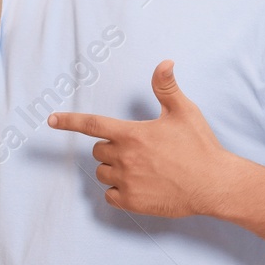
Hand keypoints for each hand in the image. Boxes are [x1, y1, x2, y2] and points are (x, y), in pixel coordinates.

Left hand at [48, 60, 231, 217]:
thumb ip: (167, 87)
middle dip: (111, 148)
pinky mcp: (132, 202)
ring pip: (103, 173)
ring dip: (115, 170)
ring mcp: (127, 182)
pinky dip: (118, 192)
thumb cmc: (200, 146)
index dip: (68, 121)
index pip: (91, 125)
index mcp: (132, 134)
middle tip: (138, 150)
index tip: (51, 120)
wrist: (213, 184)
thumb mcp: (184, 112)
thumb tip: (164, 62)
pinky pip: (109, 196)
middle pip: (98, 151)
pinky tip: (140, 187)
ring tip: (143, 169)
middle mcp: (124, 158)